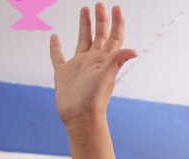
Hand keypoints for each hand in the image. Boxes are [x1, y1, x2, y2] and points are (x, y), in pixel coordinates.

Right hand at [50, 4, 136, 128]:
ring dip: (84, 26)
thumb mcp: (106, 76)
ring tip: (84, 10)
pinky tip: (54, 37)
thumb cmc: (94, 99)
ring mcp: (78, 66)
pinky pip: (58, 56)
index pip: (113, 37)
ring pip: (82, 41)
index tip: (116, 7)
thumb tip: (134, 51)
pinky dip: (55, 47)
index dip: (116, 23)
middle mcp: (93, 61)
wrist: (80, 117)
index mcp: (104, 60)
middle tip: (99, 4)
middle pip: (99, 35)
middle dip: (100, 20)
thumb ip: (117, 60)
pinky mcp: (64, 73)